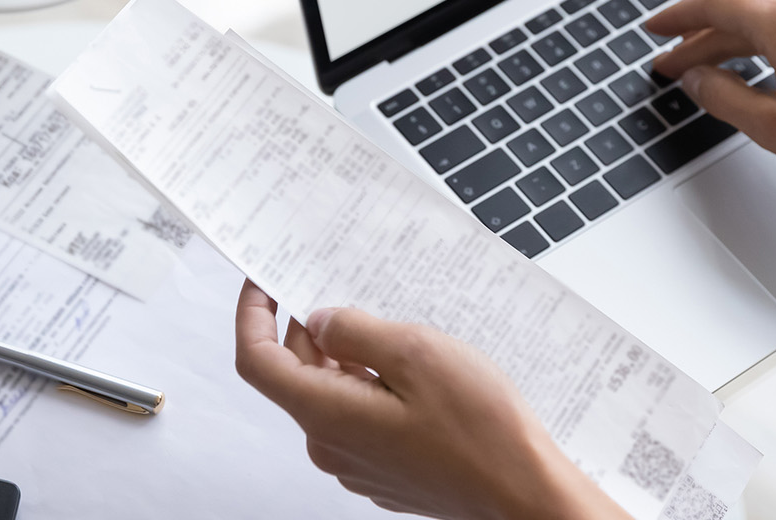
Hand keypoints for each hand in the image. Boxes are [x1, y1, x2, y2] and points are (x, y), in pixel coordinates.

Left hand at [234, 281, 628, 519]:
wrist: (522, 491)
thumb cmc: (481, 432)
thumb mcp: (416, 353)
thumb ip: (355, 331)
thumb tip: (321, 321)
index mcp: (327, 414)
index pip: (258, 360)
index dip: (252, 315)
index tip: (264, 283)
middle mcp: (330, 447)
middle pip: (297, 375)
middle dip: (313, 330)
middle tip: (350, 293)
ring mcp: (356, 464)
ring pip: (332, 395)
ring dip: (350, 359)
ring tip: (399, 336)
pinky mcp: (382, 471)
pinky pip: (360, 417)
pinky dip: (372, 387)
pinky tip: (415, 375)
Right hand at [648, 0, 775, 189]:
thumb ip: (725, 98)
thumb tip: (698, 81)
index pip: (715, 7)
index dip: (677, 19)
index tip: (655, 30)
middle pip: (741, 17)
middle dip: (701, 42)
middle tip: (673, 66)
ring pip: (770, 23)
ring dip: (736, 46)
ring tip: (713, 73)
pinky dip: (770, 46)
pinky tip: (765, 72)